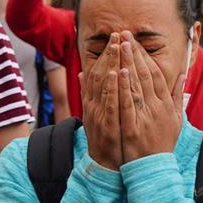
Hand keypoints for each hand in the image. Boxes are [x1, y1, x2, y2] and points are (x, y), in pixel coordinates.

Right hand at [81, 34, 123, 169]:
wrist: (106, 167)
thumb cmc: (105, 140)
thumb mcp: (96, 114)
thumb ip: (89, 93)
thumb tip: (83, 72)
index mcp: (93, 102)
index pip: (99, 73)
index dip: (107, 55)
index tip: (116, 38)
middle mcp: (94, 106)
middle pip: (101, 74)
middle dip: (110, 54)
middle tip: (119, 34)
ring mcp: (99, 116)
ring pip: (104, 85)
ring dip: (110, 64)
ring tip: (118, 46)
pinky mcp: (106, 126)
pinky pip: (109, 104)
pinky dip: (111, 88)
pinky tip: (115, 73)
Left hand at [117, 31, 184, 163]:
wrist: (152, 170)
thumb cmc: (161, 144)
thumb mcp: (175, 119)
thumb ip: (176, 96)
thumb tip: (183, 74)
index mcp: (165, 104)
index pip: (155, 74)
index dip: (145, 56)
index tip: (136, 41)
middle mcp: (156, 108)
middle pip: (145, 74)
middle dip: (134, 52)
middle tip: (124, 34)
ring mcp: (144, 117)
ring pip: (136, 84)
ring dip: (128, 63)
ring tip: (120, 45)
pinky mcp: (132, 127)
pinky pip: (127, 103)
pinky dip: (123, 87)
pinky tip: (117, 71)